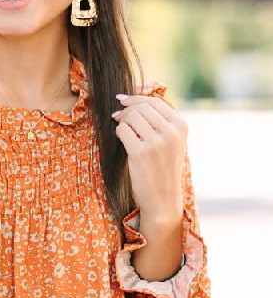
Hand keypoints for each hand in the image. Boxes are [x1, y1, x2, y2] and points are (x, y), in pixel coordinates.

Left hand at [112, 92, 187, 222]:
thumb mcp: (172, 142)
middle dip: (126, 110)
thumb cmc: (163, 169)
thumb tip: (134, 100)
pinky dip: (119, 132)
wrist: (163, 199)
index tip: (122, 100)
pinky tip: (122, 140)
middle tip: (116, 116)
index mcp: (181, 126)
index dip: (136, 98)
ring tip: (122, 131)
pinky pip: (123, 130)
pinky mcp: (140, 153)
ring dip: (122, 121)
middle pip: (141, 107)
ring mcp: (156, 142)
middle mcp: (171, 132)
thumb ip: (161, 121)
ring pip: (131, 117)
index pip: (155, 101)